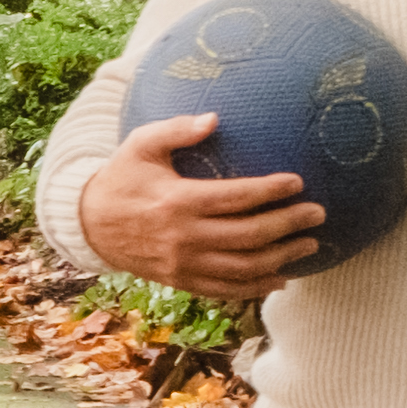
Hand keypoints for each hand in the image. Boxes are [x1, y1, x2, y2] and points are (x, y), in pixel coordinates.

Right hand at [74, 108, 327, 302]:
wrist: (88, 225)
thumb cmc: (121, 177)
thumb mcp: (140, 144)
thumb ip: (176, 129)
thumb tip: (214, 118)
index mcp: (177, 201)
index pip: (235, 198)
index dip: (270, 191)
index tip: (298, 182)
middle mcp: (183, 237)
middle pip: (248, 236)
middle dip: (289, 226)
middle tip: (318, 214)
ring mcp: (183, 264)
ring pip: (243, 268)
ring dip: (281, 259)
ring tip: (309, 246)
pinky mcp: (181, 281)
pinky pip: (225, 289)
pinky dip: (256, 287)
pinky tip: (281, 278)